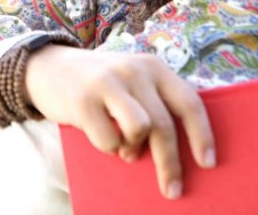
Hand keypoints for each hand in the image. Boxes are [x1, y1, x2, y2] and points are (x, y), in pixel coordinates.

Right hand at [24, 44, 214, 199]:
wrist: (48, 67)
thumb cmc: (100, 83)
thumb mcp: (132, 81)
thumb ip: (155, 101)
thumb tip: (182, 148)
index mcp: (153, 67)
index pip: (189, 102)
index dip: (202, 135)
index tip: (208, 163)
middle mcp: (134, 70)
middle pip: (164, 125)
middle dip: (171, 163)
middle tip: (172, 190)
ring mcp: (108, 83)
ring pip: (140, 130)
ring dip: (135, 149)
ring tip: (127, 151)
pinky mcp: (83, 100)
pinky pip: (109, 140)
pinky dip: (108, 148)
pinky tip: (99, 136)